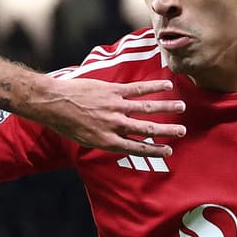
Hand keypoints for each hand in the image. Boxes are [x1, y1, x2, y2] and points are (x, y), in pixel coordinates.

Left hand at [32, 77, 185, 155]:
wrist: (54, 103)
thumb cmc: (67, 124)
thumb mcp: (85, 140)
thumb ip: (105, 140)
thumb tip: (120, 142)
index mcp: (108, 141)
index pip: (137, 147)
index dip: (155, 150)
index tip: (169, 151)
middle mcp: (115, 125)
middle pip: (147, 129)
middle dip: (167, 131)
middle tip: (183, 131)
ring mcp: (115, 107)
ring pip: (147, 108)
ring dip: (166, 107)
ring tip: (181, 107)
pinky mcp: (113, 91)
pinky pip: (137, 89)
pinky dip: (154, 87)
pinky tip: (167, 85)